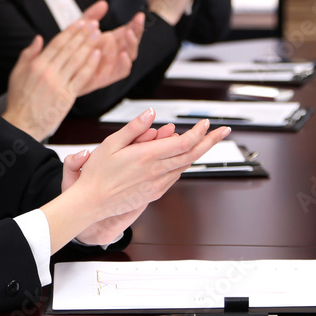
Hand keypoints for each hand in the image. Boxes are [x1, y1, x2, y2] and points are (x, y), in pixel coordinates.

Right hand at [1, 19, 102, 140]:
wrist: (22, 124)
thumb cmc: (19, 101)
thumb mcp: (17, 74)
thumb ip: (28, 54)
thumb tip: (38, 38)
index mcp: (37, 65)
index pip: (57, 43)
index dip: (71, 31)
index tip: (81, 22)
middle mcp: (48, 72)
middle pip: (69, 48)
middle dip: (83, 34)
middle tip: (94, 24)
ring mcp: (59, 84)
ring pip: (77, 60)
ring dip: (89, 45)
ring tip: (99, 35)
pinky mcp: (67, 96)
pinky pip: (81, 77)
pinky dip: (90, 65)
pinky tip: (97, 55)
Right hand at [46, 108, 229, 247]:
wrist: (92, 202)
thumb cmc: (97, 173)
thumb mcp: (111, 143)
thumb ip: (134, 128)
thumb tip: (151, 114)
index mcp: (147, 156)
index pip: (183, 142)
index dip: (199, 132)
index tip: (206, 123)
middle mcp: (156, 171)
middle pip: (192, 155)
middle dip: (210, 141)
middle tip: (223, 132)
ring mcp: (157, 184)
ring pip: (185, 166)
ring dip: (196, 152)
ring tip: (204, 141)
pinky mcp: (154, 193)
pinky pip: (174, 177)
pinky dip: (182, 165)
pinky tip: (181, 158)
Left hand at [76, 1, 144, 94]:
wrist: (62, 72)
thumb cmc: (71, 50)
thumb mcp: (80, 29)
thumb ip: (91, 16)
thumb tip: (104, 3)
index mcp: (112, 40)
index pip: (129, 30)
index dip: (135, 23)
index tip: (139, 15)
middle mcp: (116, 51)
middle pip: (132, 40)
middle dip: (137, 30)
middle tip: (138, 20)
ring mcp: (114, 64)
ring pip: (130, 54)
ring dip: (132, 43)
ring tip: (129, 33)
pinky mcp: (109, 77)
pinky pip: (123, 71)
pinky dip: (125, 63)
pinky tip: (123, 55)